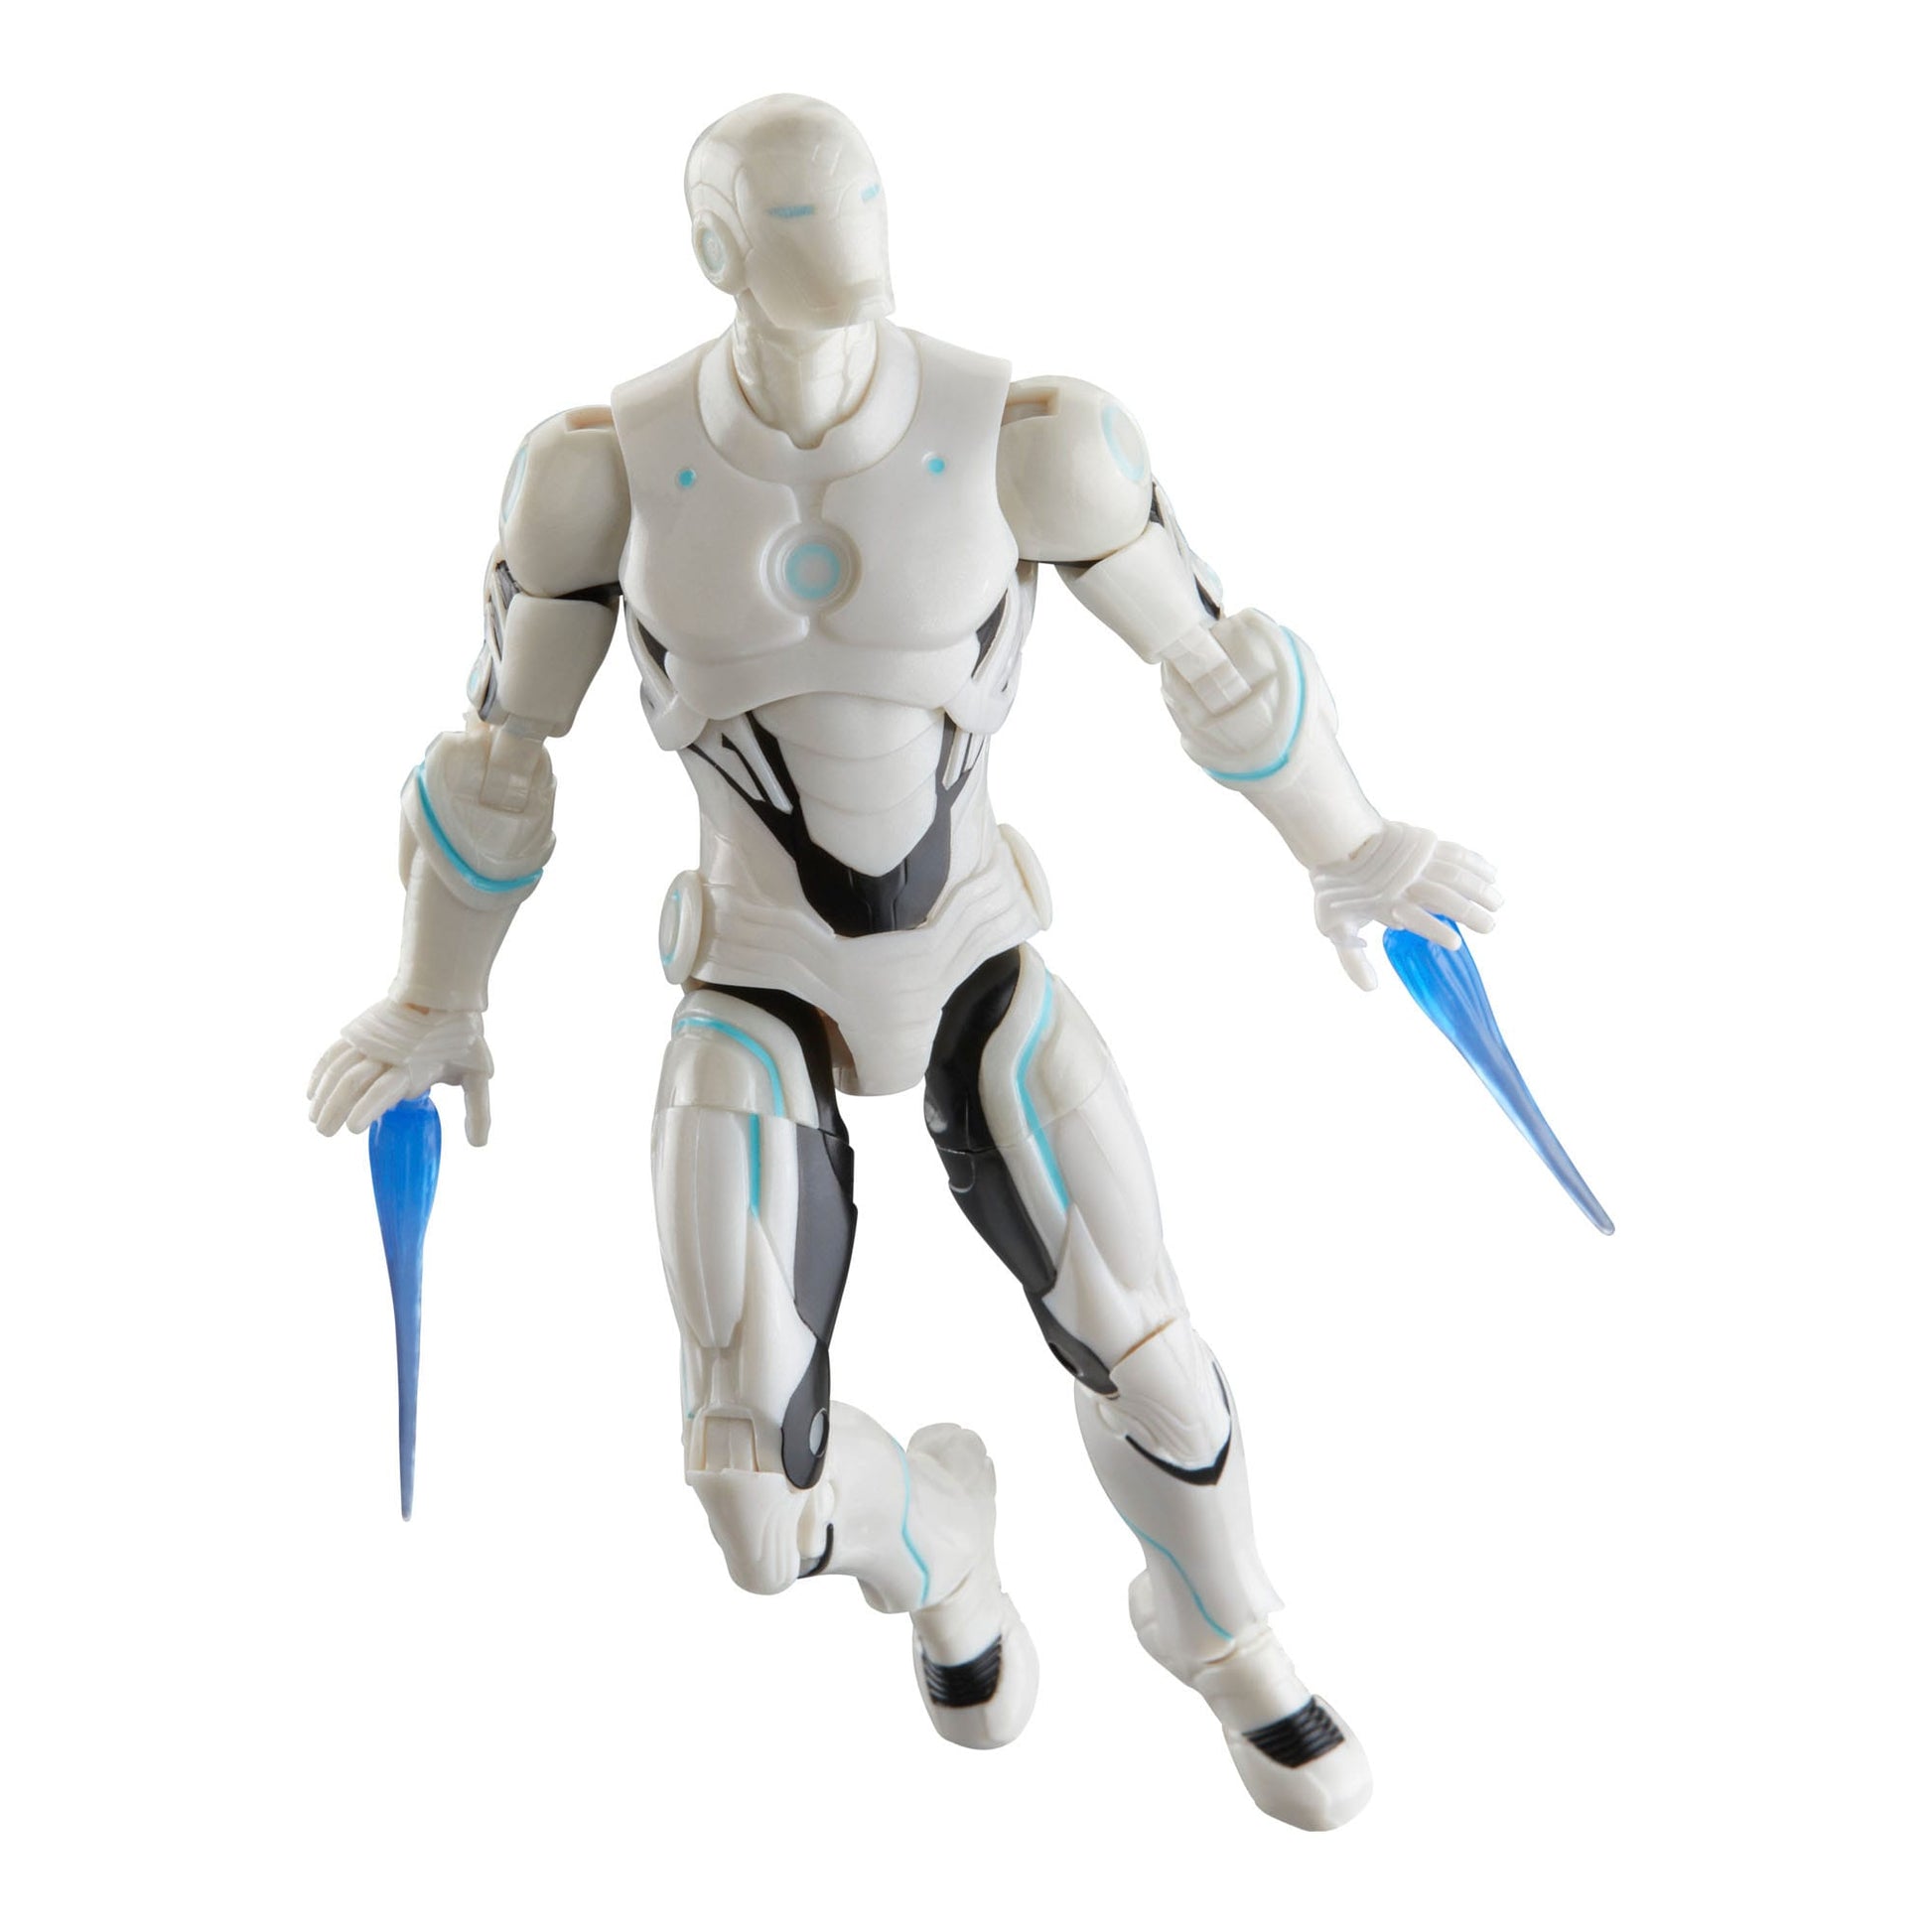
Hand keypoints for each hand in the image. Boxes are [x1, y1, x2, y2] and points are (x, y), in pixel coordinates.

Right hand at [307, 998, 492, 1143]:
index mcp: (414, 1066)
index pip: (384, 1089)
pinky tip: (311, 1092)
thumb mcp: (478, 1072)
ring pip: (339, 1068)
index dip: (367, 1107)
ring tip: (314, 1118)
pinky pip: (334, 1052)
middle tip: (324, 1132)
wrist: (445, 990)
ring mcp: (370, 1040)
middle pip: (353, 1081)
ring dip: (323, 1094)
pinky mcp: (360, 1031)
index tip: (351, 1128)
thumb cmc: (462, 1035)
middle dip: (336, 1107)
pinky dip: (320, 1072)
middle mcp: (387, 1053)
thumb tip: (479, 1144)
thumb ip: (478, 1109)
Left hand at [1309, 822, 1501, 990]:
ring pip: (1456, 873)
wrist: (1337, 840)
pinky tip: (1493, 874)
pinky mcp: (1425, 844)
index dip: (1435, 931)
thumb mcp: (1335, 926)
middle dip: (1470, 912)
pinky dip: (1476, 863)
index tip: (1455, 944)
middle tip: (1490, 927)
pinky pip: (1456, 852)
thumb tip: (1370, 988)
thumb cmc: (1337, 889)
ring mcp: (1416, 860)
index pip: (1415, 918)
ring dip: (1480, 888)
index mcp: (1385, 903)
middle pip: (1444, 896)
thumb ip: (1353, 959)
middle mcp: (1405, 881)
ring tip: (1498, 903)